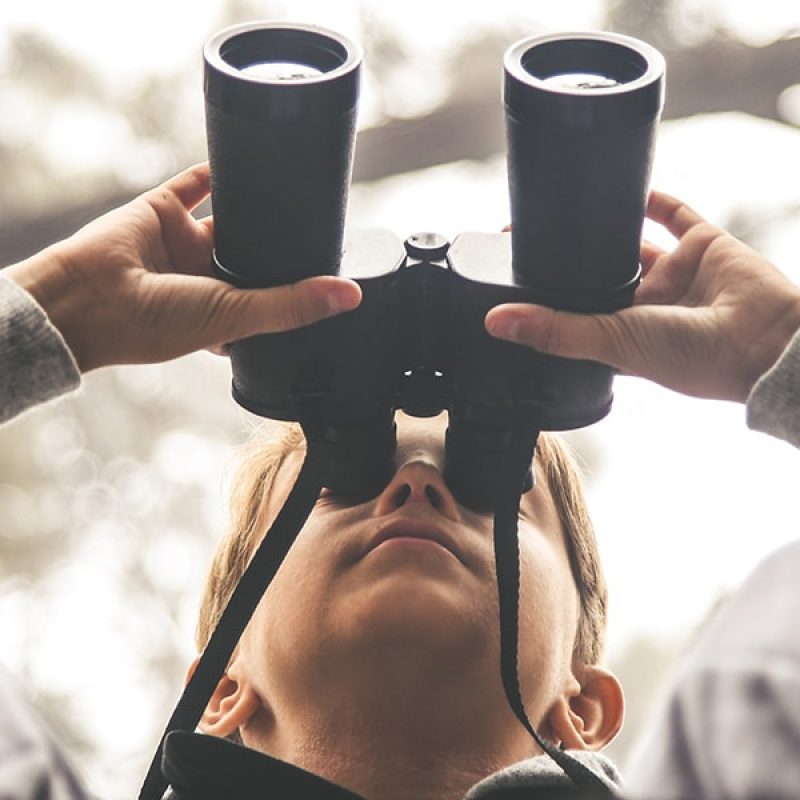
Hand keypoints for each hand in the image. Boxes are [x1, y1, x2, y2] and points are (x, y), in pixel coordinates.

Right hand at [5, 164, 361, 371]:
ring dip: (257, 204)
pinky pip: (196, 183)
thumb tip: (350, 296)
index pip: (271, 296)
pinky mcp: (164, 210)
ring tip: (295, 188)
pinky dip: (219, 169)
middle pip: (255, 253)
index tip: (332, 272)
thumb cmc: (157, 322)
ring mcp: (186, 243)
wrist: (88, 297)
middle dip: (280, 242)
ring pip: (232, 216)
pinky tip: (251, 158)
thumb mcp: (236, 316)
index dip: (298, 286)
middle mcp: (209, 278)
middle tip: (320, 223)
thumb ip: (291, 305)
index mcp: (226, 312)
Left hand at [485, 190, 799, 402]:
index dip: (548, 294)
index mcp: (620, 334)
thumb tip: (494, 323)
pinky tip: (621, 184)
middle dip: (573, 255)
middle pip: (599, 272)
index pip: (575, 310)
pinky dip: (650, 198)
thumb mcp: (612, 342)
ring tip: (572, 203)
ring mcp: (675, 274)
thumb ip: (555, 330)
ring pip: (631, 241)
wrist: (767, 342)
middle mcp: (645, 305)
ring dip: (605, 224)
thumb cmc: (692, 357)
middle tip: (537, 228)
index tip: (515, 268)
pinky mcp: (704, 244)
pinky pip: (672, 215)